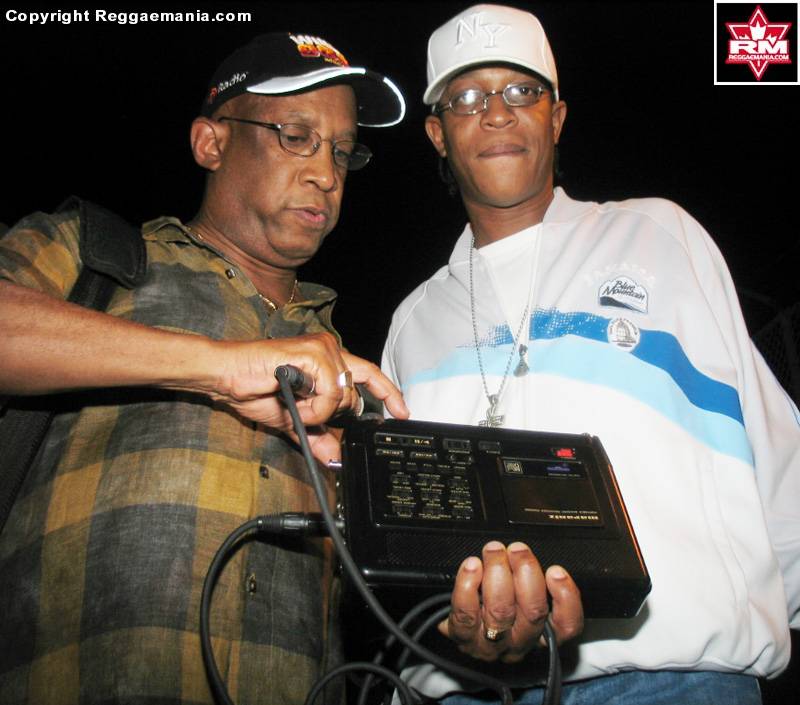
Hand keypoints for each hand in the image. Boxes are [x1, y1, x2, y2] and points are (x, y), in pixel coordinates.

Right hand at [203, 332, 407, 462]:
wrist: (226, 376)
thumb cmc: (253, 389)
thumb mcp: (293, 421)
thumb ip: (317, 435)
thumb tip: (335, 457)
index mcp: (327, 362)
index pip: (368, 375)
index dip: (388, 394)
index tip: (402, 413)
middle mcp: (329, 350)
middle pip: (354, 395)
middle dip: (331, 415)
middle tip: (303, 414)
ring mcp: (322, 349)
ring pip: (343, 396)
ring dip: (318, 412)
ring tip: (293, 405)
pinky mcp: (313, 353)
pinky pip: (330, 393)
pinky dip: (313, 406)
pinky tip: (294, 399)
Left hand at [439, 541, 582, 662]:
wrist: (461, 629)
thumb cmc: (496, 606)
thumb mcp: (521, 595)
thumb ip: (531, 578)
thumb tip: (530, 552)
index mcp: (542, 633)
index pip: (567, 625)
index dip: (566, 598)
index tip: (556, 570)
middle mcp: (520, 642)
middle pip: (533, 612)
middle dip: (527, 572)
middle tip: (517, 549)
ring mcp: (491, 644)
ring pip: (501, 612)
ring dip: (498, 573)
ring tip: (494, 550)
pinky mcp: (463, 637)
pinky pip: (466, 614)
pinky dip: (468, 585)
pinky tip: (472, 566)